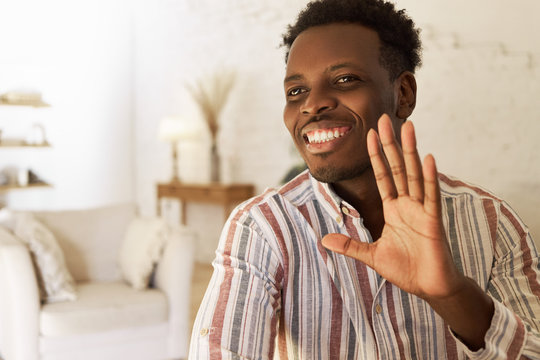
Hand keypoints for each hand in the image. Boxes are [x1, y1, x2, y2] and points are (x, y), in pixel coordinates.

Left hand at [322, 114, 463, 299]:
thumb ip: (350, 246)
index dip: (376, 156)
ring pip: (414, 175)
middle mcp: (408, 205)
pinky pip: (431, 196)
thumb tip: (324, 239)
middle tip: (385, 119)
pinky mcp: (433, 221)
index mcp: (393, 209)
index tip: (370, 135)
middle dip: (391, 144)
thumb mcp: (371, 256)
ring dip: (411, 151)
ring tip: (408, 127)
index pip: (383, 176)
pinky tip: (428, 158)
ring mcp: (421, 210)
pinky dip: (430, 178)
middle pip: (398, 168)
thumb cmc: (405, 269)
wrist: (429, 287)